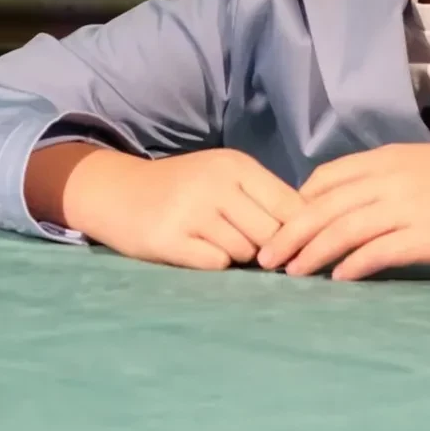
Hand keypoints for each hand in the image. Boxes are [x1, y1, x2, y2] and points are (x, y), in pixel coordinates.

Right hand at [30, 144, 303, 269]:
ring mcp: (191, 211)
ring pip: (244, 252)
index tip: (296, 246)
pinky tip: (199, 251)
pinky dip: (214, 264)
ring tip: (219, 243)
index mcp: (237, 166)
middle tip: (256, 251)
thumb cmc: (185, 187)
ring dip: (239, 257)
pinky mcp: (169, 239)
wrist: (118, 191)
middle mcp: (216, 184)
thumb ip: (265, 198)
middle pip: (271, 234)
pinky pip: (215, 265)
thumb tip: (311, 231)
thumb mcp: (226, 177)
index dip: (298, 231)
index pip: (290, 205)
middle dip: (269, 249)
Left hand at [257, 143, 429, 280]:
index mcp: (387, 159)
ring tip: (290, 275)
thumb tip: (357, 204)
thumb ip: (389, 179)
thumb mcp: (424, 166)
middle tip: (265, 259)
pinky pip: (376, 252)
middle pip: (323, 206)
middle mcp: (389, 179)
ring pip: (341, 230)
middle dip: (289, 233)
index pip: (326, 178)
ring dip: (310, 254)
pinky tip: (338, 280)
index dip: (299, 203)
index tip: (283, 226)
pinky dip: (352, 266)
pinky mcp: (424, 236)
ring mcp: (406, 206)